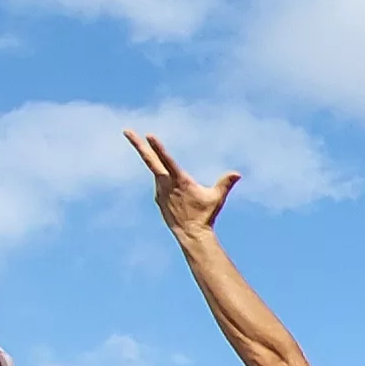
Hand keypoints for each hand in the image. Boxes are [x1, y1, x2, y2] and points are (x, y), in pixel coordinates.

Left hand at [125, 129, 239, 232]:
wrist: (191, 235)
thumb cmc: (205, 215)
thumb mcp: (216, 197)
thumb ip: (225, 183)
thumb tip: (237, 174)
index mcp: (179, 180)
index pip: (166, 160)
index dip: (158, 147)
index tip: (149, 135)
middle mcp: (165, 184)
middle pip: (149, 160)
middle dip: (138, 144)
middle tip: (126, 130)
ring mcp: (159, 191)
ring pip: (159, 174)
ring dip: (166, 174)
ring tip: (183, 196)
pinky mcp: (158, 198)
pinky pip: (162, 186)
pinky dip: (169, 186)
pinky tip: (180, 200)